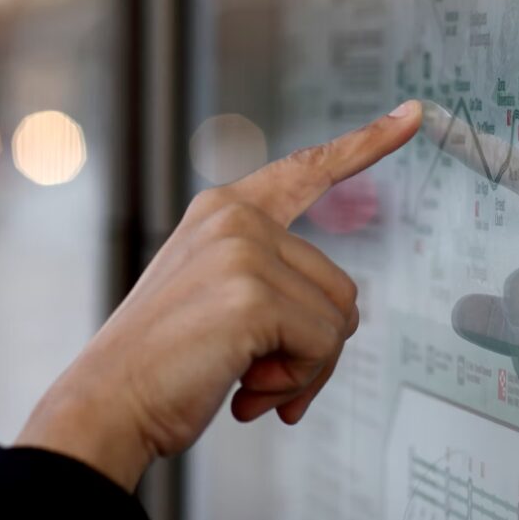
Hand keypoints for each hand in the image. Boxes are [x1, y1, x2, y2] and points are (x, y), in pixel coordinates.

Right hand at [17, 101, 421, 490]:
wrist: (107, 404)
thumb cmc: (166, 362)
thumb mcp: (219, 300)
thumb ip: (273, 283)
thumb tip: (340, 320)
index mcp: (225, 212)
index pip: (309, 170)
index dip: (366, 145)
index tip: (411, 116)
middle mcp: (234, 217)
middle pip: (339, 286)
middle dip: (315, 347)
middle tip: (265, 376)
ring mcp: (242, 249)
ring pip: (339, 319)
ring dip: (305, 369)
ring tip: (248, 382)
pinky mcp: (251, 291)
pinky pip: (323, 345)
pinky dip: (296, 381)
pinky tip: (246, 390)